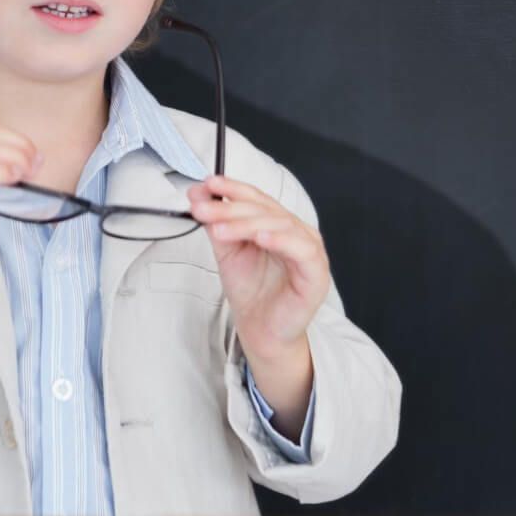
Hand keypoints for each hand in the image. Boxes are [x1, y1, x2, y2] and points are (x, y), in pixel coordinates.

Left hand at [185, 175, 329, 360]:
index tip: (208, 184)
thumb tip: (198, 194)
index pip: (257, 198)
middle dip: (231, 208)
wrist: (261, 331)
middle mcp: (296, 232)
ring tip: (220, 228)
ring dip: (247, 224)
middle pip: (265, 210)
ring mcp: (310, 251)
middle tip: (203, 209)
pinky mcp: (316, 273)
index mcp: (279, 223)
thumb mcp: (228, 251)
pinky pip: (302, 251)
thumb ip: (216, 222)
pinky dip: (281, 240)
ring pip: (280, 226)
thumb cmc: (251, 291)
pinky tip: (261, 237)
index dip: (234, 188)